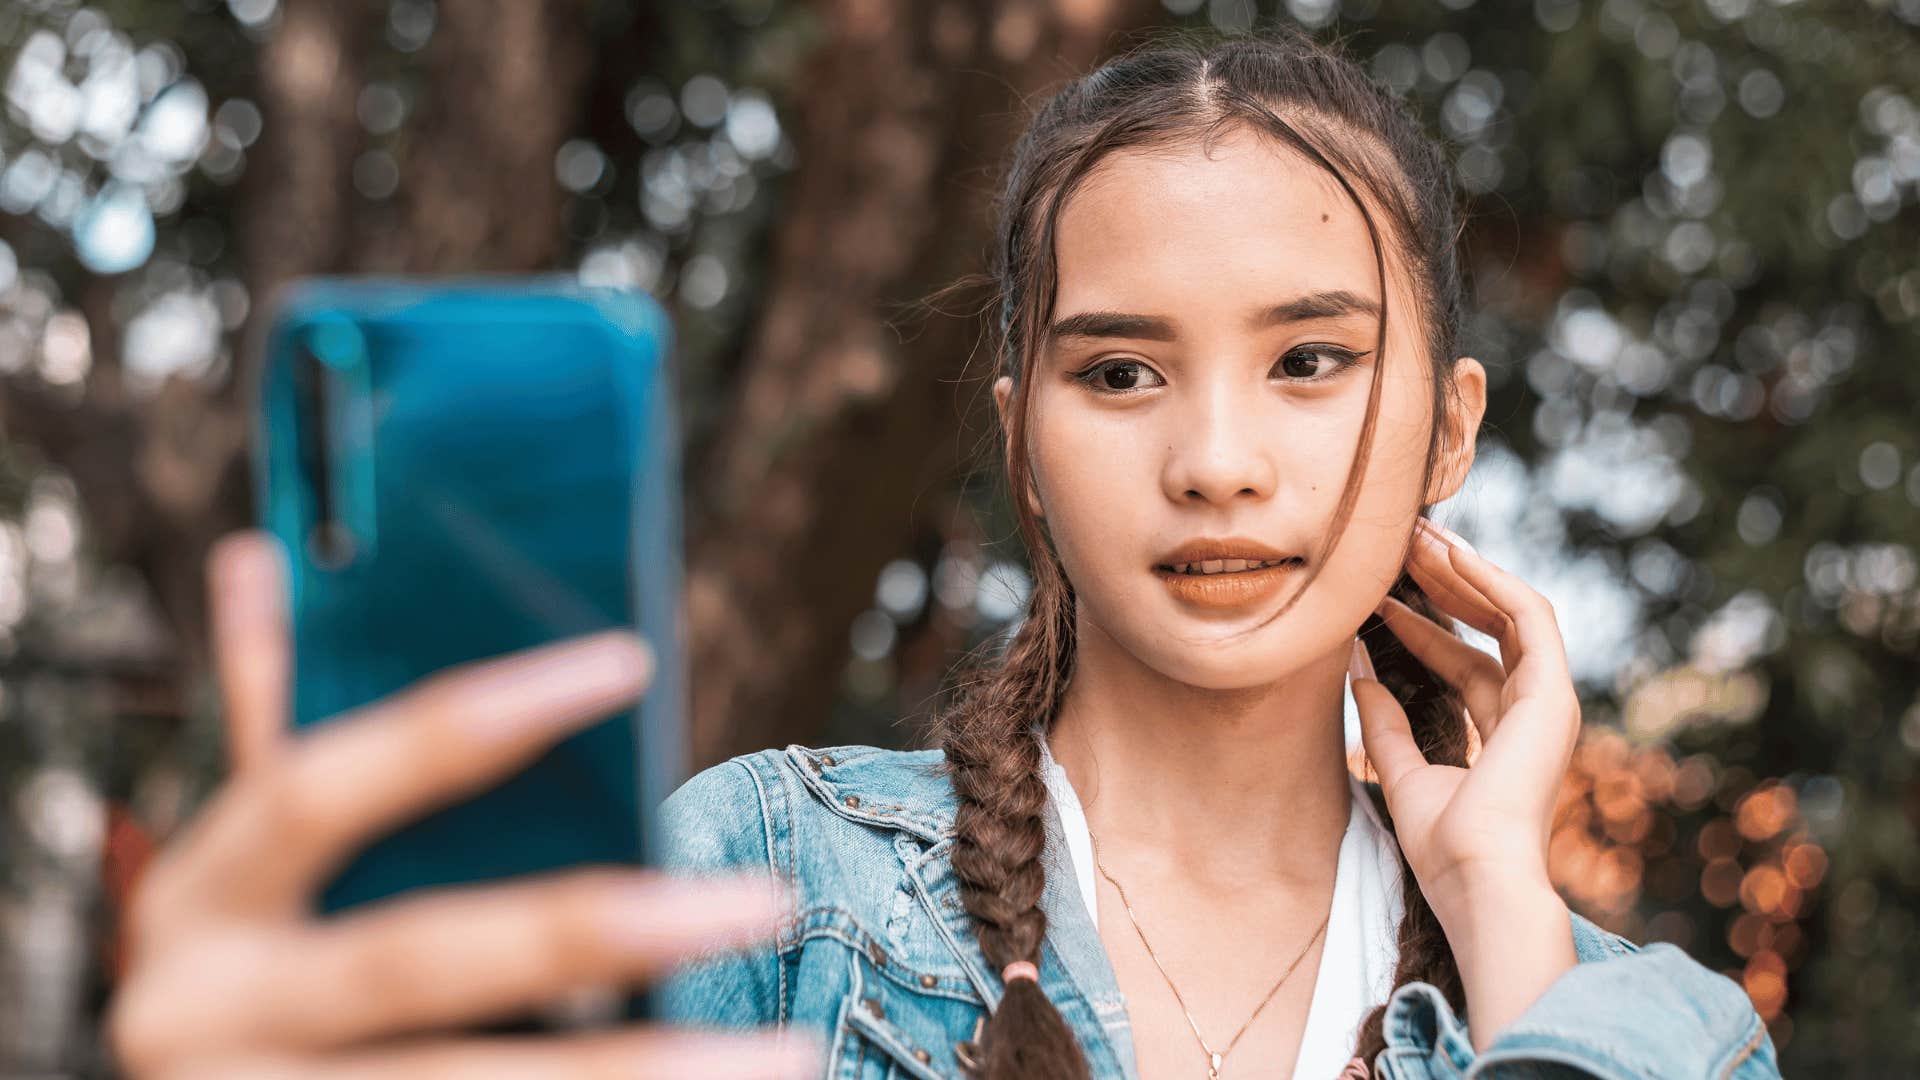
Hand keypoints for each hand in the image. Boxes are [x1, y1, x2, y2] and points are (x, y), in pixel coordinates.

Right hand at [107, 531, 817, 1079]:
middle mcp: (199, 1013)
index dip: (472, 721)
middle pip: (420, 959)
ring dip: (641, 1070)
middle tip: (767, 898)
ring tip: (790, 1055)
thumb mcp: (242, 862)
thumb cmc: (249, 973)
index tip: (625, 661)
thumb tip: (264, 552)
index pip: (327, 784)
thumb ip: (272, 722)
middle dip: (599, 929)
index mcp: (197, 898)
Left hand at [1350, 517, 1580, 1048]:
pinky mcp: (1553, 693)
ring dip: (1466, 570)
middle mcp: (1532, 712)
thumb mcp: (1402, 771)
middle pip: (1490, 628)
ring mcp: (1549, 701)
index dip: (1421, 626)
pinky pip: (1526, 616)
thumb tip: (1357, 670)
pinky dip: (1489, 581)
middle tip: (1403, 542)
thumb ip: (1383, 721)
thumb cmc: (1445, 846)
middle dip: (1446, 584)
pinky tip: (1450, 555)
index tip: (1377, 597)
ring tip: (1420, 534)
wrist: (1477, 877)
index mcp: (1504, 735)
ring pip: (1510, 611)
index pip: (1464, 661)